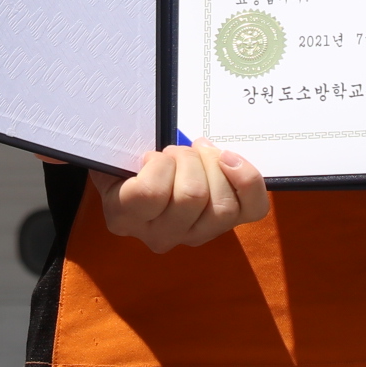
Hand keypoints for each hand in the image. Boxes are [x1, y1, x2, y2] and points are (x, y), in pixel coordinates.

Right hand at [100, 142, 268, 254]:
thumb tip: (127, 130)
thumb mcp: (112, 155)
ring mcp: (196, 235)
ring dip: (213, 166)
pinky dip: (247, 180)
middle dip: (188, 158)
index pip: (150, 193)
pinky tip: (230, 159)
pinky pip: (252, 209)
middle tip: (177, 150)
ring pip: (222, 205)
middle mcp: (160, 236)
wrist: (141, 179)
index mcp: (125, 217)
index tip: (152, 156)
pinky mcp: (227, 226)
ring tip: (199, 152)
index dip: (158, 164)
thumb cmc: (126, 164)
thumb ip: (117, 148)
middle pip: (192, 196)